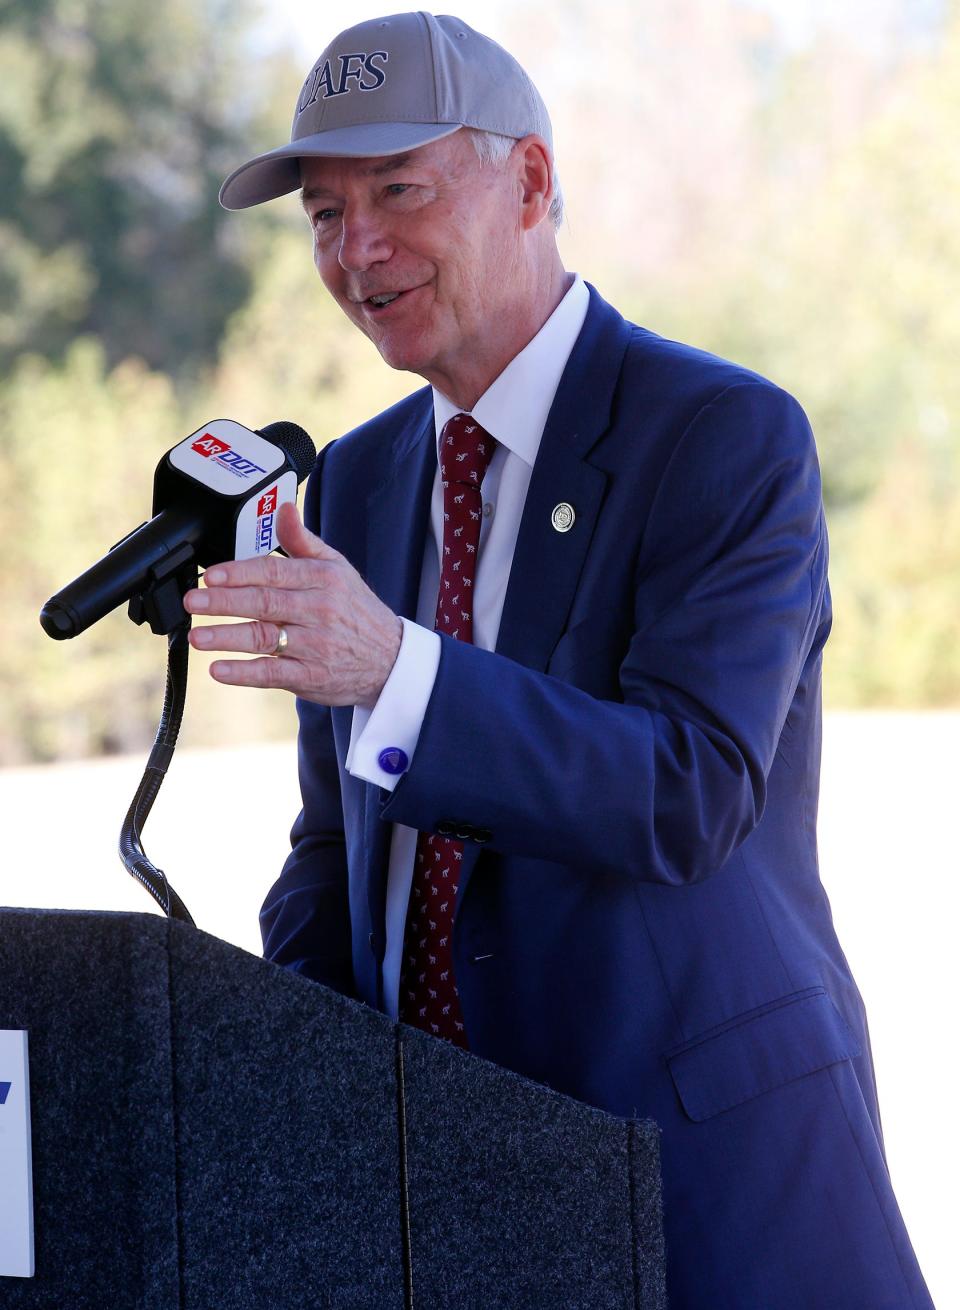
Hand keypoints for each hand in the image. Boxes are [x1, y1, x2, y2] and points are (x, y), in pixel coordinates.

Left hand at [183, 502, 402, 707]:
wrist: (391, 659)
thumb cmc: (356, 610)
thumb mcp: (337, 568)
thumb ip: (303, 540)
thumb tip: (284, 507)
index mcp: (322, 579)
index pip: (275, 572)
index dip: (240, 573)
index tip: (211, 574)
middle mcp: (319, 611)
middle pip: (265, 603)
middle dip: (224, 602)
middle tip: (194, 600)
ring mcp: (315, 646)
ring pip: (265, 639)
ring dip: (227, 638)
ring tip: (198, 636)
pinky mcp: (311, 677)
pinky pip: (273, 674)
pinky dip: (244, 673)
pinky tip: (219, 670)